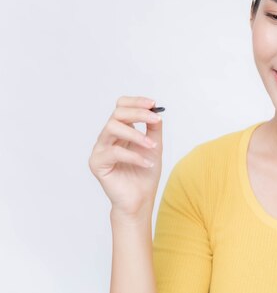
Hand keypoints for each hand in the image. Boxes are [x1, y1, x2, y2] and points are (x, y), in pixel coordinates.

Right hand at [88, 96, 162, 218]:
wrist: (140, 199)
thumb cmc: (145, 173)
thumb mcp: (154, 146)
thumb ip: (153, 128)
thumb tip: (155, 110)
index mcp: (120, 131)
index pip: (121, 107)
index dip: (136, 102)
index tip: (153, 103)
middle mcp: (107, 137)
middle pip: (116, 114)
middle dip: (138, 114)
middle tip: (156, 120)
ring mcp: (100, 149)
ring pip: (112, 128)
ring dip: (136, 135)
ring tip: (152, 146)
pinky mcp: (97, 163)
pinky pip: (114, 152)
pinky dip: (134, 156)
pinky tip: (146, 163)